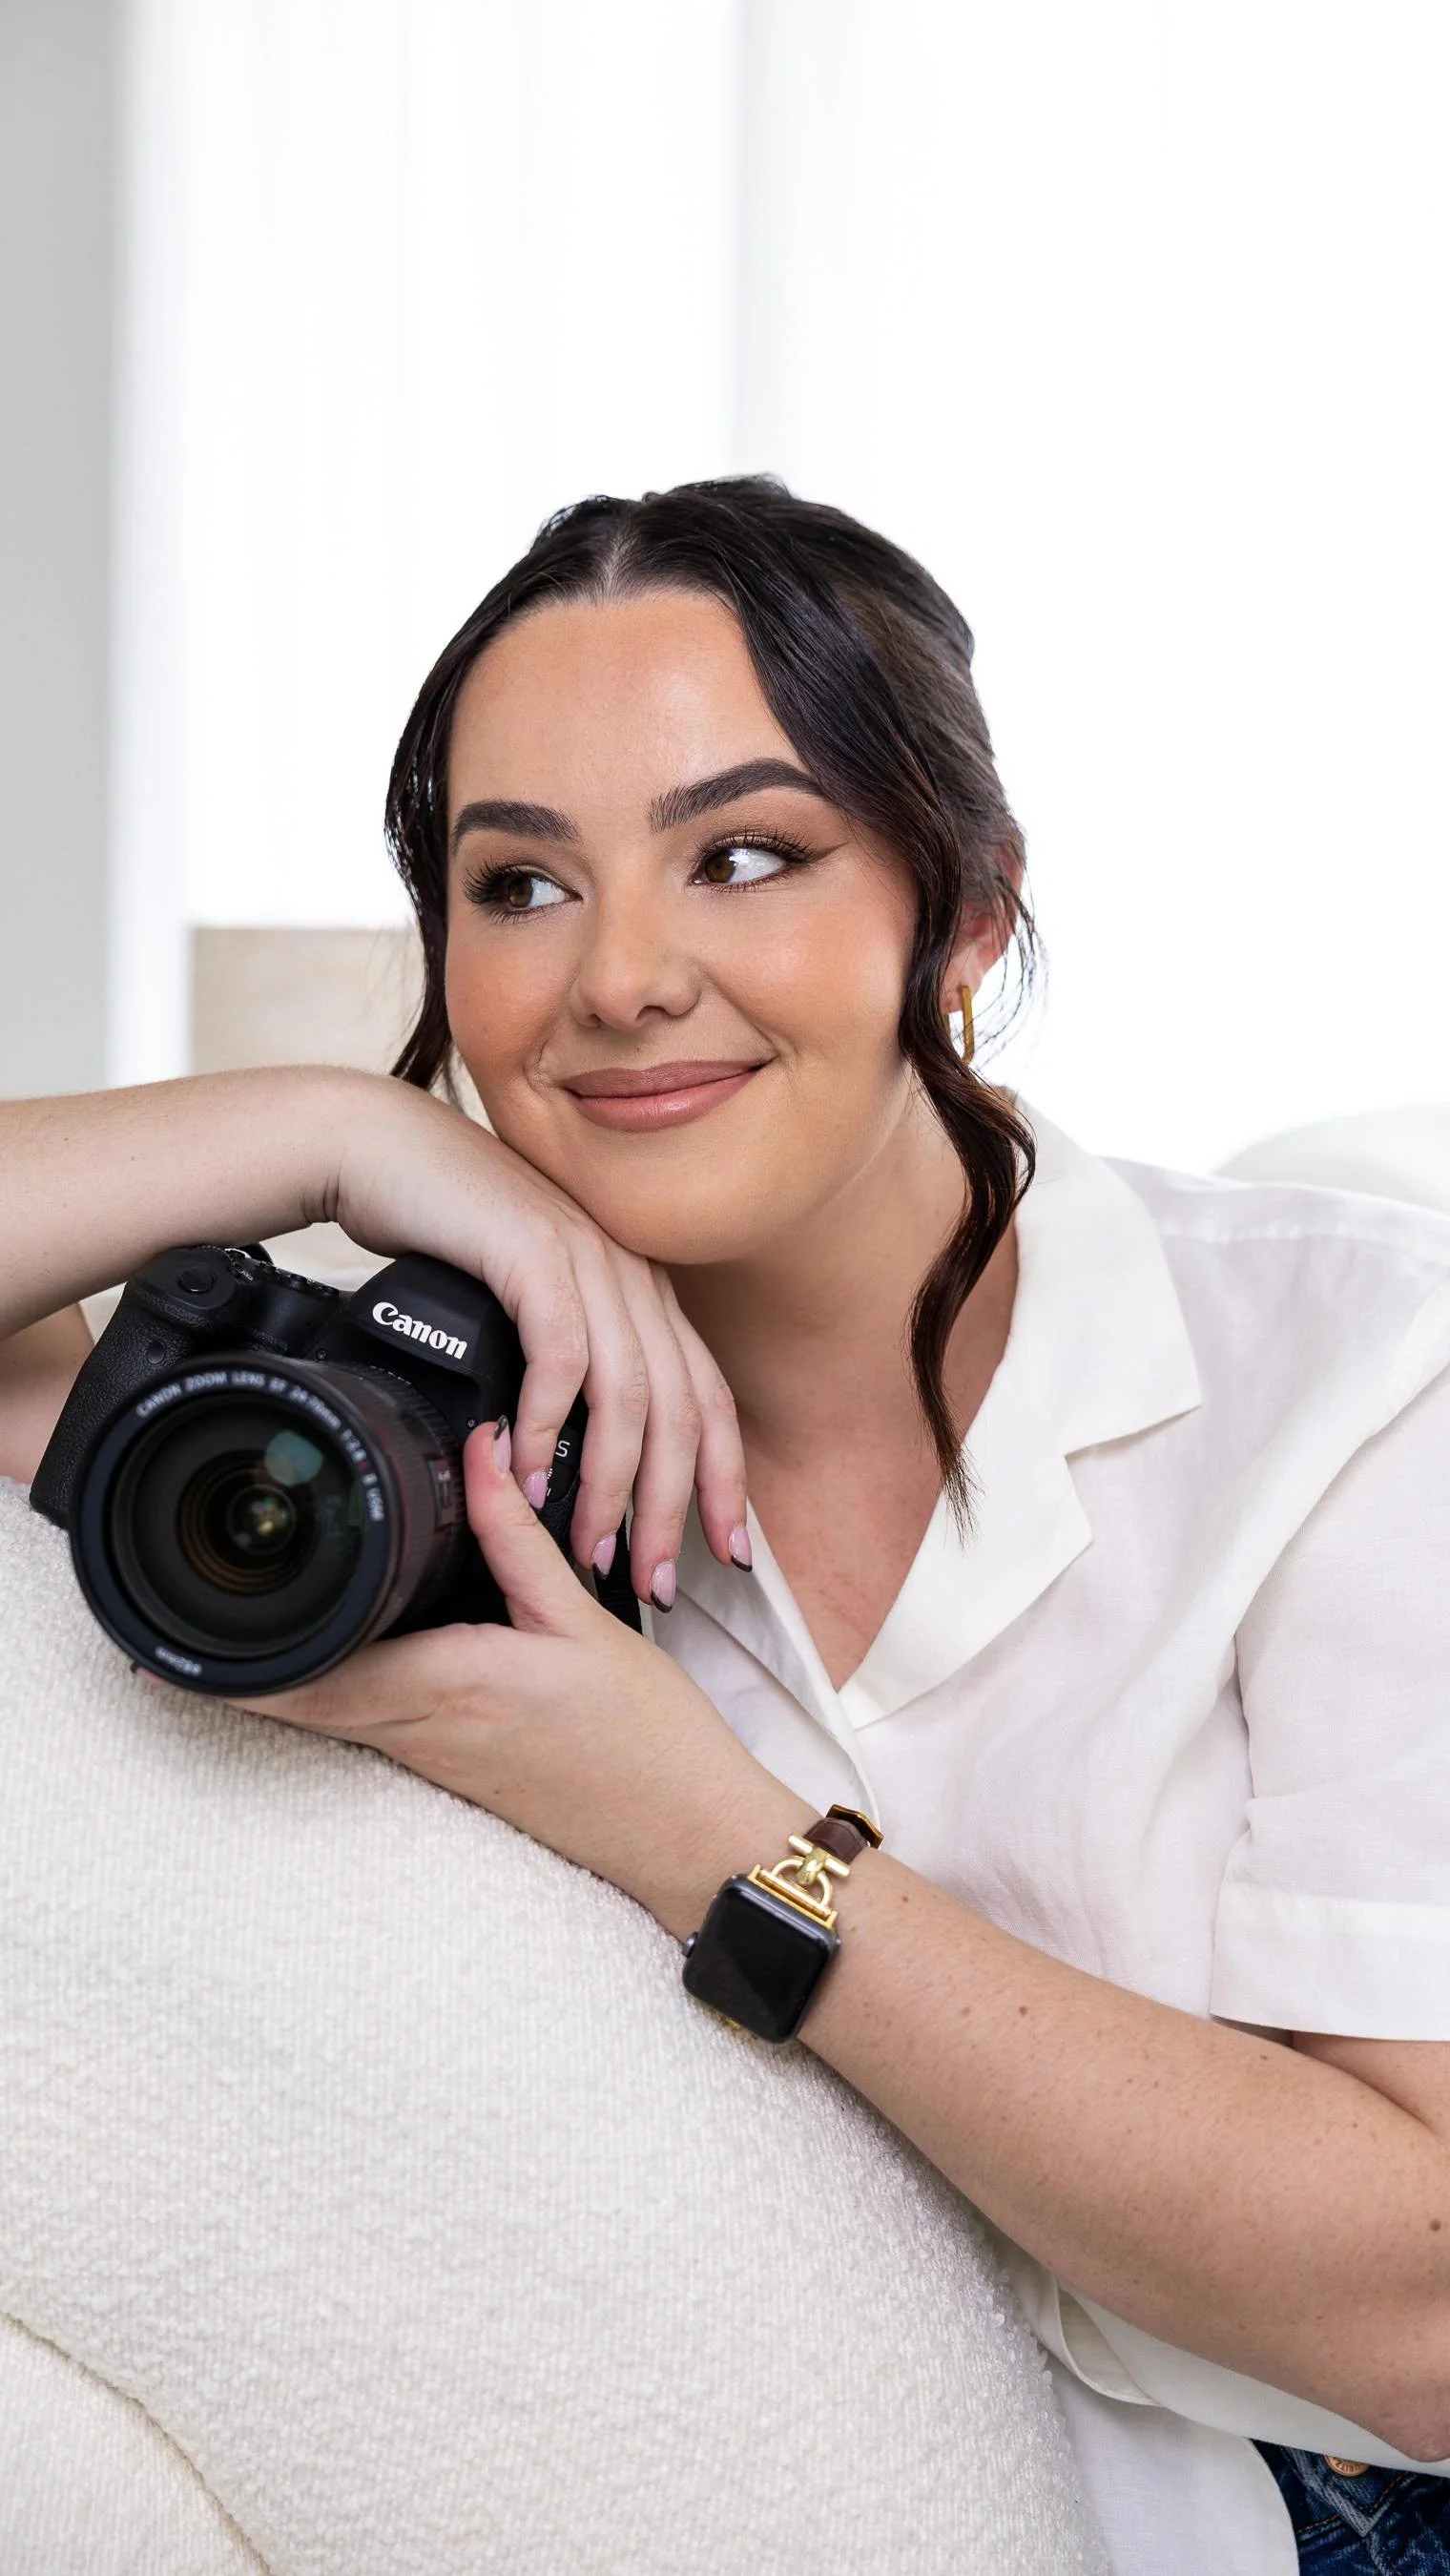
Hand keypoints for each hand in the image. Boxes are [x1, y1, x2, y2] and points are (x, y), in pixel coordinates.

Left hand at [237, 1418, 802, 1936]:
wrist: (683, 1830)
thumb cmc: (646, 1734)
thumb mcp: (584, 1616)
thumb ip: (520, 1533)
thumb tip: (483, 1449)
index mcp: (449, 1682)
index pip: (314, 1675)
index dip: (238, 1661)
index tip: (183, 1634)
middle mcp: (424, 1730)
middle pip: (297, 1704)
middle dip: (232, 1673)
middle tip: (174, 1633)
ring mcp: (433, 1760)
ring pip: (329, 1718)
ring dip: (278, 1682)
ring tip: (240, 1628)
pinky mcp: (451, 1771)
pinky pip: (371, 1728)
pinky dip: (334, 1694)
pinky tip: (335, 1657)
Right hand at [327, 1077, 749, 1605]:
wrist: (383, 1150)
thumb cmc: (448, 1238)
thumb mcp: (525, 1309)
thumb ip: (564, 1368)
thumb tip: (569, 1466)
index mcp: (641, 1291)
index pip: (708, 1398)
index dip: (723, 1480)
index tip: (729, 1554)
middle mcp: (632, 1275)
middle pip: (681, 1410)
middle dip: (675, 1508)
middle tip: (655, 1581)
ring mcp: (589, 1260)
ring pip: (631, 1394)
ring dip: (613, 1484)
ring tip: (589, 1549)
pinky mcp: (535, 1252)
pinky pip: (563, 1356)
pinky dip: (550, 1426)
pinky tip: (530, 1478)